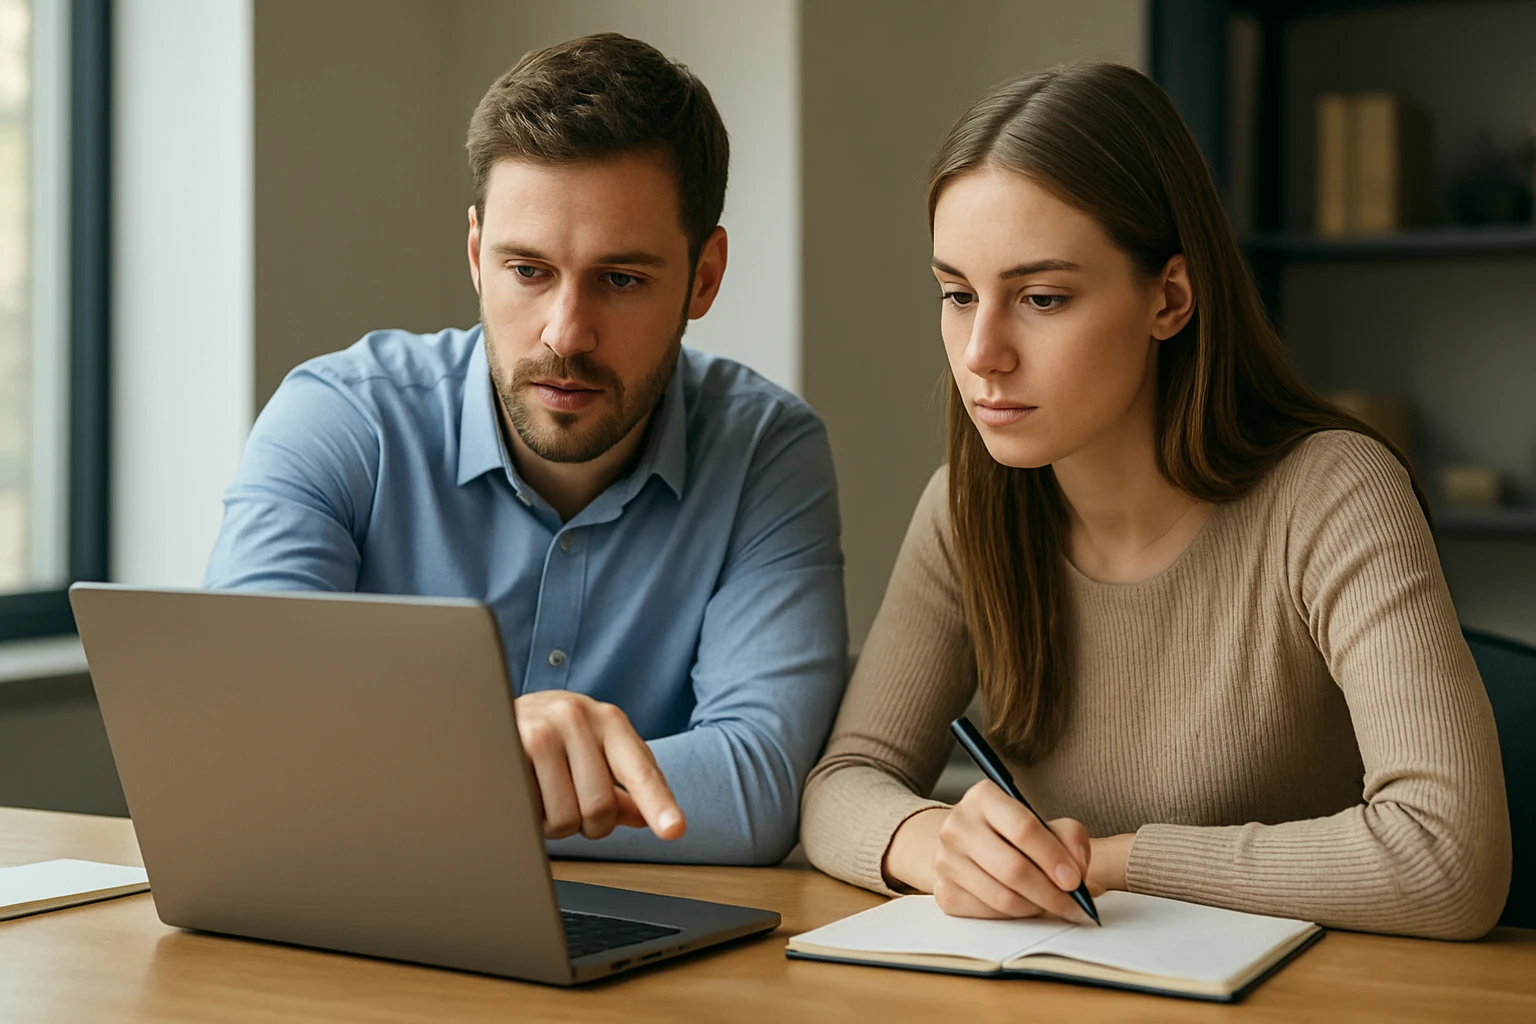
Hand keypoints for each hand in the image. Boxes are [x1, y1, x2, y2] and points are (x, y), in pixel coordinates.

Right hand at [514, 691, 685, 841]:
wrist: (491, 708)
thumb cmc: (550, 734)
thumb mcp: (595, 750)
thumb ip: (624, 785)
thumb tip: (650, 816)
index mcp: (609, 720)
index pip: (640, 771)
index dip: (658, 804)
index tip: (674, 830)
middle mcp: (577, 717)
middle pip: (600, 808)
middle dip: (588, 825)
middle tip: (571, 806)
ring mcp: (541, 730)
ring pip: (564, 817)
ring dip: (554, 824)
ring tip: (544, 795)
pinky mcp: (507, 748)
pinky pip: (529, 811)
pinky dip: (529, 815)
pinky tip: (523, 790)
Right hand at [886, 780, 1108, 922]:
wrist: (970, 846)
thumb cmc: (1014, 834)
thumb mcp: (1045, 823)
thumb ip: (1069, 838)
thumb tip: (1078, 871)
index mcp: (983, 797)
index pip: (1023, 828)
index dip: (1054, 858)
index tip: (1075, 880)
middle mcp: (958, 825)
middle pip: (1012, 868)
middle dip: (1051, 893)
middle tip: (1074, 906)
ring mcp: (946, 860)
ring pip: (1002, 898)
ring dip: (1037, 908)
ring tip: (1054, 906)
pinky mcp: (944, 892)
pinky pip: (989, 915)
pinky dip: (1016, 917)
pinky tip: (1027, 907)